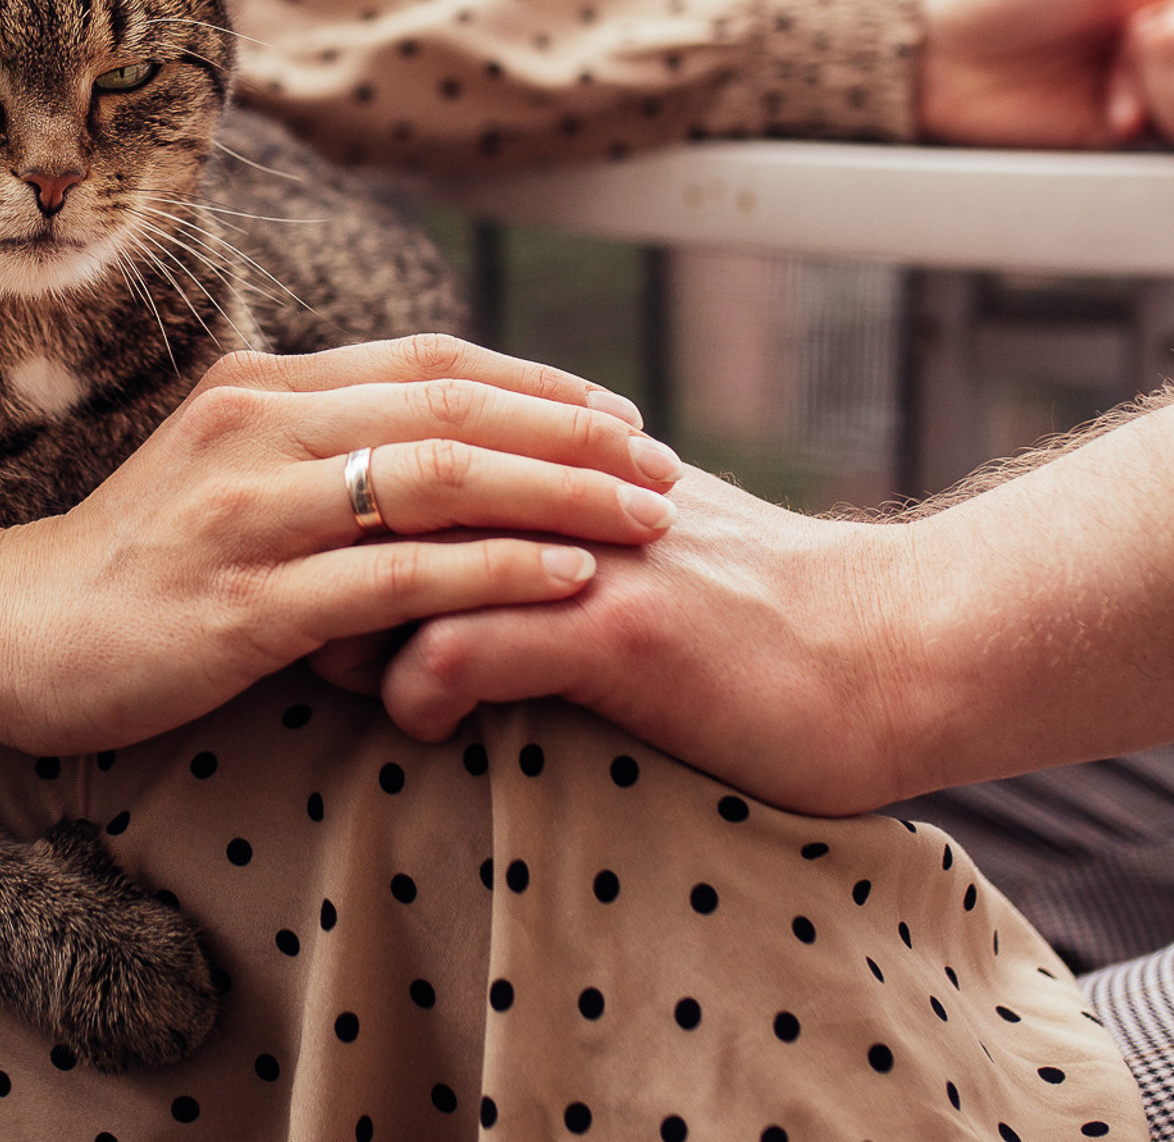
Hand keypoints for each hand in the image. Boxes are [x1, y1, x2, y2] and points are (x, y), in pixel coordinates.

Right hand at [0, 336, 683, 754]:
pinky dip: (496, 575)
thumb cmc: (136, 566)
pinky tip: (568, 580)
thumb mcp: (225, 476)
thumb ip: (319, 451)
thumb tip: (441, 451)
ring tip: (645, 518)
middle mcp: (256, 427)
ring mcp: (248, 512)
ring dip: (558, 495)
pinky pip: (398, 578)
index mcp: (260, 387)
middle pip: (449, 405)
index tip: (621, 416)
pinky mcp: (246, 604)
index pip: (428, 362)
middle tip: (663, 465)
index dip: (537, 383)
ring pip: (436, 480)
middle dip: (574, 432)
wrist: (13, 632)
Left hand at [324, 468, 918, 815]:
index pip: (402, 448)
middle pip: (381, 494)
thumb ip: (557, 522)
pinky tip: (421, 724)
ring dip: (345, 627)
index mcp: (558, 463)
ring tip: (327, 673)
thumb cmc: (763, 620)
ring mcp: (583, 553)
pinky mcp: (613, 628)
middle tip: (281, 620)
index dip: (332, 498)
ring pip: (405, 563)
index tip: (292, 559)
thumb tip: (469, 546)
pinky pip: (460, 646)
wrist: (892, 651)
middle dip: (314, 558)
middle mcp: (559, 490)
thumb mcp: (647, 540)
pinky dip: (415, 689)